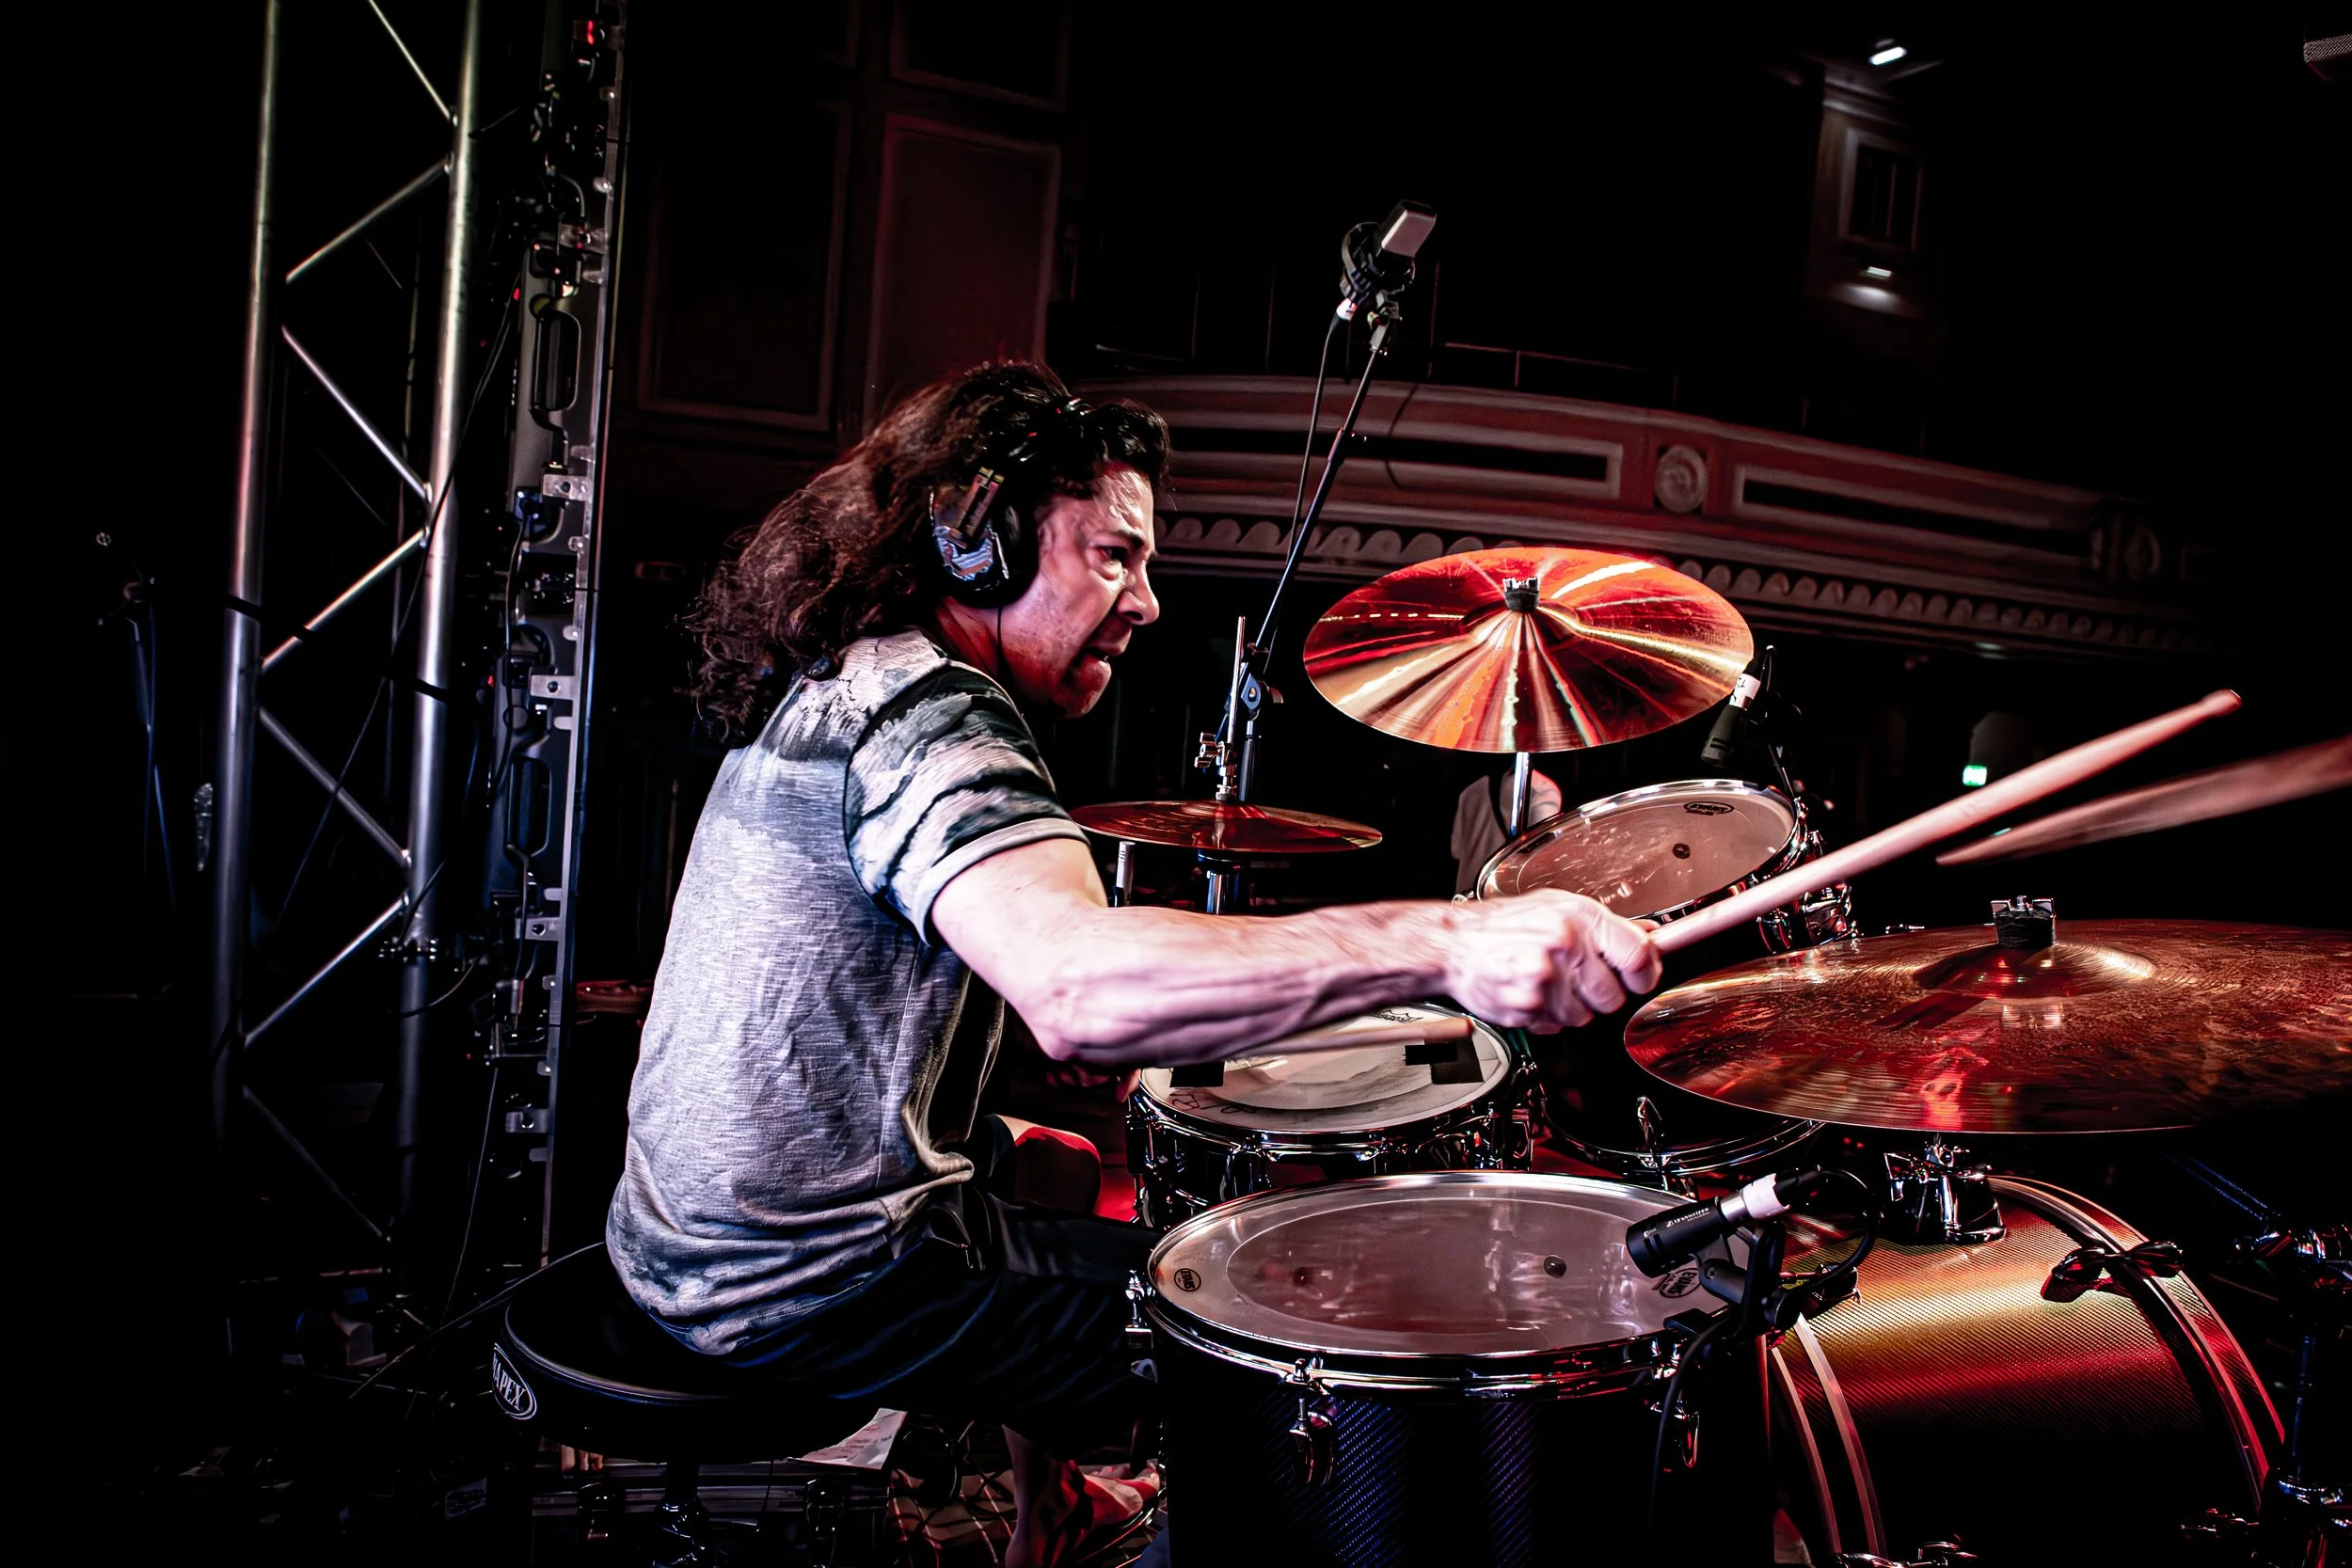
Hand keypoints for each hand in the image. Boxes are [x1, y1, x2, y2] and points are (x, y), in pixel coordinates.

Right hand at [1440, 889, 1661, 1032]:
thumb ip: (1605, 925)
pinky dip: (1546, 1016)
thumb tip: (1648, 936)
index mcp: (1578, 918)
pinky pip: (1556, 1026)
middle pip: (1613, 996)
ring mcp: (1545, 980)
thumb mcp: (1558, 907)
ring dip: (1571, 1007)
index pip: (1638, 956)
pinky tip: (1531, 993)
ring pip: (1585, 1017)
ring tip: (1547, 982)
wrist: (1454, 944)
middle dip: (1601, 993)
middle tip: (1579, 979)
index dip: (1645, 974)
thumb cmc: (1503, 923)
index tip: (1640, 979)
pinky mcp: (1528, 1007)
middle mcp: (1564, 947)